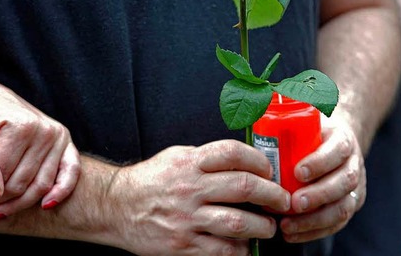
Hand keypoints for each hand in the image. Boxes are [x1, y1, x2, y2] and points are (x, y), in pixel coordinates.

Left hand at [0, 78, 79, 218]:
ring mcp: (58, 137)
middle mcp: (45, 131)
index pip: (2, 174)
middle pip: (21, 183)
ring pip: (40, 186)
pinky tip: (45, 206)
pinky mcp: (66, 143)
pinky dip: (60, 192)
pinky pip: (71, 172)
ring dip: (17, 205)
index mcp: (22, 126)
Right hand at [108, 139, 290, 255]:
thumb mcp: (176, 157)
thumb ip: (207, 158)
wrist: (117, 206)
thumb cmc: (150, 180)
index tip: (270, 170)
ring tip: (269, 227)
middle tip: (283, 200)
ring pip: (238, 223)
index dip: (259, 160)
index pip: (232, 153)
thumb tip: (244, 161)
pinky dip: (240, 250)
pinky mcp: (183, 244)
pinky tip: (246, 246)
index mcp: (190, 162)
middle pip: (243, 187)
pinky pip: (221, 250)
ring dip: (262, 227)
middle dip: (272, 195)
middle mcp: (190, 187)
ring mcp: (187, 218)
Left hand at [279, 115, 364, 243]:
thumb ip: (280, 115)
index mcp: (342, 140)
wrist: (335, 143)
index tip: (297, 171)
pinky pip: (336, 224)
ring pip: (342, 208)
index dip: (319, 163)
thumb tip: (249, 106)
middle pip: (343, 182)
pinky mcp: (348, 206)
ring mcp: (354, 188)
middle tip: (293, 203)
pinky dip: (314, 232)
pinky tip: (293, 234)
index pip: (337, 150)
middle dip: (318, 195)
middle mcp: (352, 164)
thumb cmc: (311, 132)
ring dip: (314, 220)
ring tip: (288, 225)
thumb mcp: (303, 119)